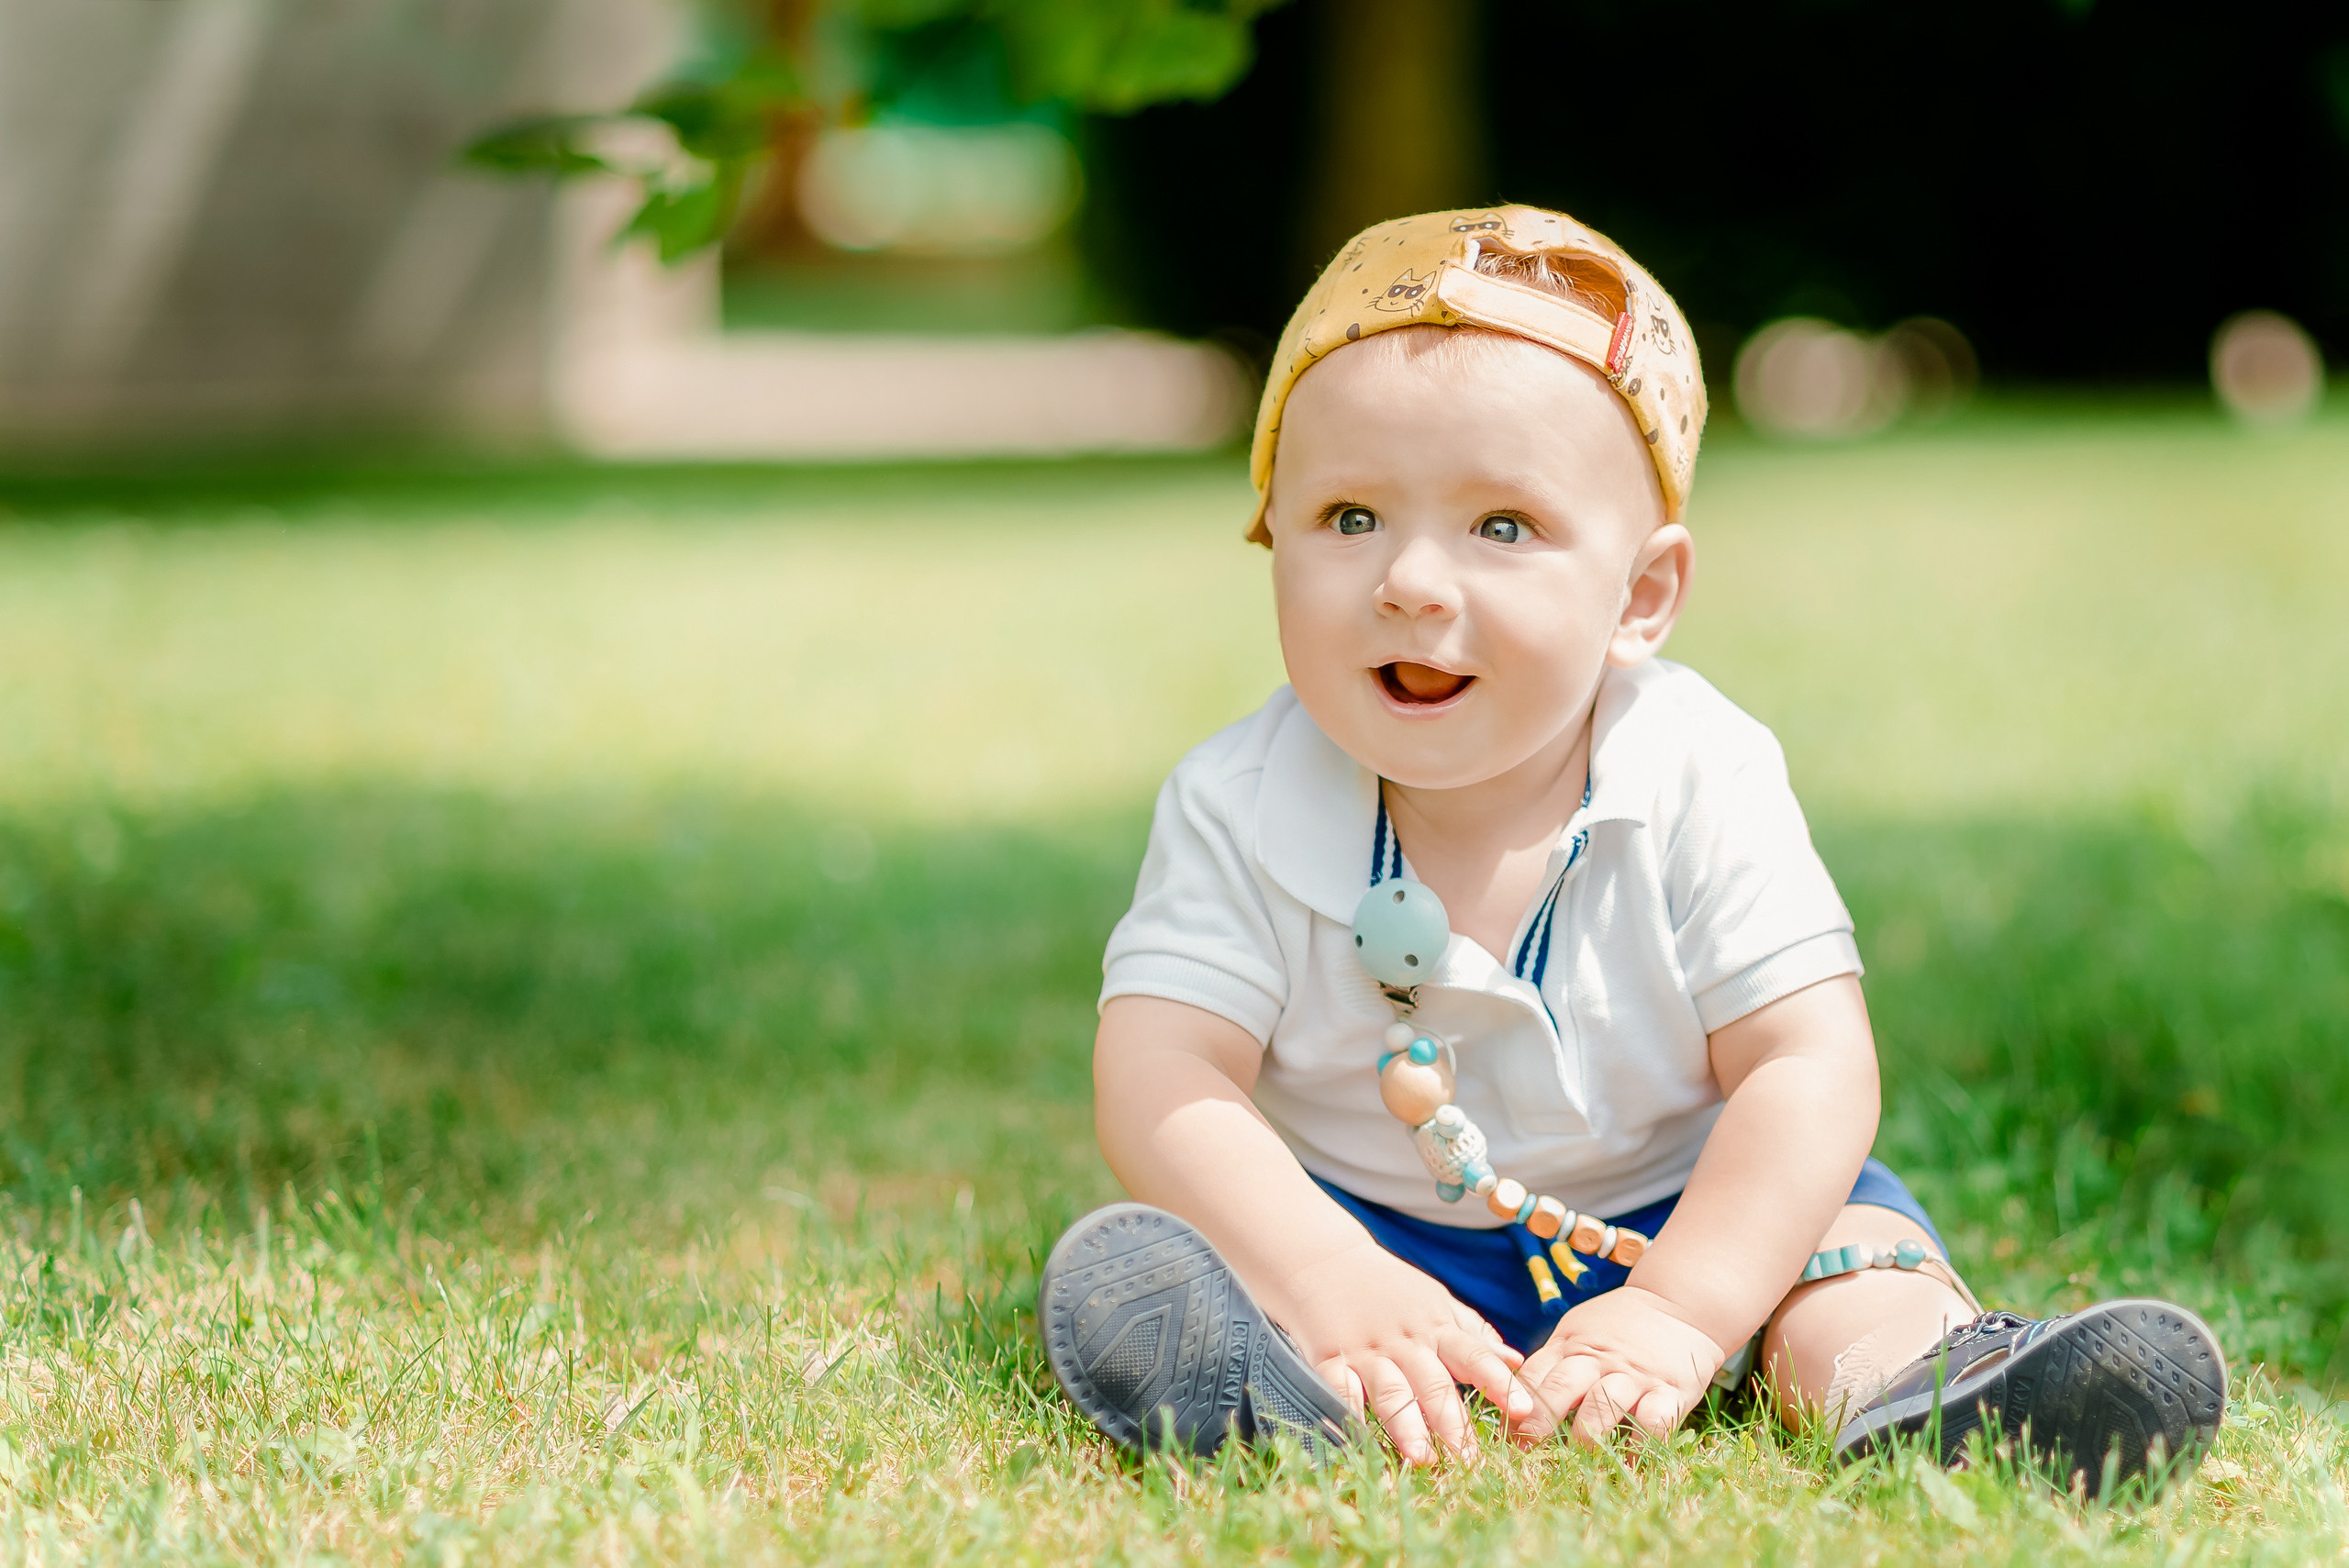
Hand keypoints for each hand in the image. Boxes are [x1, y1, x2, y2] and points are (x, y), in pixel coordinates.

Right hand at [1270, 1237, 1530, 1464]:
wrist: (1321, 1259)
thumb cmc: (1387, 1287)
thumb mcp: (1435, 1301)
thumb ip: (1473, 1334)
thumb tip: (1518, 1361)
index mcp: (1435, 1328)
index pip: (1474, 1356)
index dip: (1499, 1382)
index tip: (1524, 1410)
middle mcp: (1404, 1342)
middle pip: (1434, 1384)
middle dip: (1453, 1424)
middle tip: (1470, 1460)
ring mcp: (1366, 1351)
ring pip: (1390, 1390)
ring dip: (1406, 1424)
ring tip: (1421, 1458)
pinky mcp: (1328, 1359)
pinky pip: (1340, 1389)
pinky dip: (1347, 1414)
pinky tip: (1358, 1439)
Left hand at [1507, 1285, 1727, 1446]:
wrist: (1679, 1304)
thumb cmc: (1619, 1326)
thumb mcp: (1578, 1331)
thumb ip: (1552, 1363)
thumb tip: (1513, 1401)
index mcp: (1571, 1345)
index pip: (1535, 1374)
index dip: (1516, 1403)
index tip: (1503, 1433)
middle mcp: (1599, 1359)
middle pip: (1561, 1387)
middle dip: (1539, 1420)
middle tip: (1525, 1448)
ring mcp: (1634, 1375)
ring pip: (1603, 1405)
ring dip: (1586, 1435)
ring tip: (1576, 1458)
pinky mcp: (1670, 1390)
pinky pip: (1653, 1422)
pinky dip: (1640, 1446)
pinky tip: (1628, 1463)